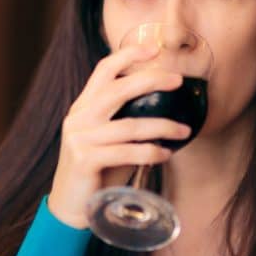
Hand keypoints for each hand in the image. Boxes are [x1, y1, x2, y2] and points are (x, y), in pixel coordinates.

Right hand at [48, 44, 190, 228]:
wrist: (71, 206)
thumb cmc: (98, 170)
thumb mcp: (107, 138)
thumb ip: (123, 119)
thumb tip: (164, 108)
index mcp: (83, 106)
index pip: (103, 70)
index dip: (128, 55)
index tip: (154, 48)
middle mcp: (79, 117)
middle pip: (117, 88)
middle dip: (151, 80)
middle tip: (178, 80)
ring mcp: (80, 138)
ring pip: (129, 125)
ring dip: (162, 127)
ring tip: (183, 130)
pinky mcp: (85, 160)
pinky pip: (126, 152)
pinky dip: (150, 152)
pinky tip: (166, 154)